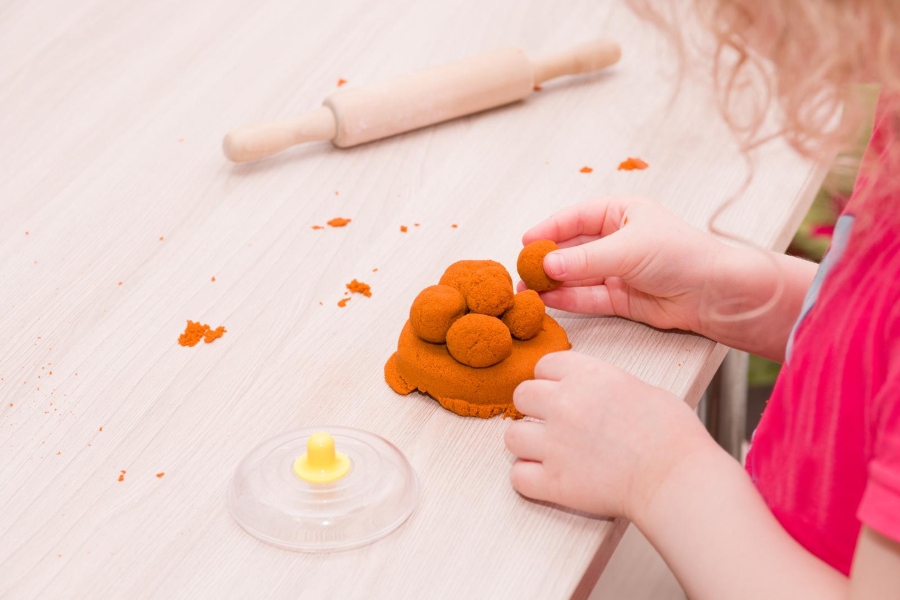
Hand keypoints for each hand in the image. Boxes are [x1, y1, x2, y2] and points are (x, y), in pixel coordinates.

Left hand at [504, 351, 711, 518]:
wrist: (675, 476)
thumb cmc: (671, 434)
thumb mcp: (640, 388)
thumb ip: (605, 386)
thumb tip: (596, 394)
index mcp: (586, 374)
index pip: (544, 365)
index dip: (551, 380)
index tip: (561, 393)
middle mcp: (563, 404)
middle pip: (521, 396)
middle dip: (534, 409)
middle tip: (552, 423)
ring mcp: (554, 443)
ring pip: (511, 436)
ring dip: (526, 445)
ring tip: (548, 452)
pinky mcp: (554, 481)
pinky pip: (518, 476)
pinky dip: (529, 479)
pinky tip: (548, 478)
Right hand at [521, 196, 724, 333]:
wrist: (716, 294)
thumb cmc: (683, 255)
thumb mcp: (628, 249)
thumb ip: (584, 260)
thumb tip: (546, 265)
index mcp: (623, 213)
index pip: (577, 217)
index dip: (550, 229)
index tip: (526, 241)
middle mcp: (619, 240)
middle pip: (573, 248)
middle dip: (547, 259)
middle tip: (522, 269)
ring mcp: (619, 270)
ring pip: (577, 275)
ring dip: (553, 282)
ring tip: (528, 289)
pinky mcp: (622, 299)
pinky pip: (588, 297)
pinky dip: (568, 299)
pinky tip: (548, 300)